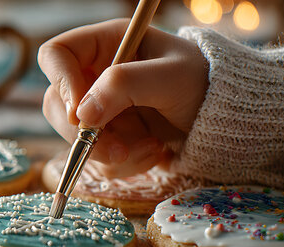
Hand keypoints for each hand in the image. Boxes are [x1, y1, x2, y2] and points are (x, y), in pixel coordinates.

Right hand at [38, 19, 207, 177]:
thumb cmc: (204, 83)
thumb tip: (80, 115)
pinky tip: (154, 152)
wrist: (227, 119)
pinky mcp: (109, 137)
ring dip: (109, 152)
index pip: (56, 56)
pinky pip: (97, 158)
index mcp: (105, 45)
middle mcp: (95, 76)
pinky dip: (124, 163)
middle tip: (116, 150)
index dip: (61, 83)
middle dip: (84, 134)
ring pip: (75, 138)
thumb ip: (123, 85)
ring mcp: (100, 109)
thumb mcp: (169, 77)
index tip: (79, 114)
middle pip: (57, 104)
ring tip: (150, 147)